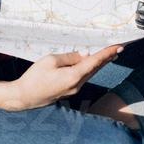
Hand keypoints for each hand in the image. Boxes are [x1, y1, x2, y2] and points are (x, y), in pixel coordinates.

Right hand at [5, 44, 123, 109]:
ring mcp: (73, 90)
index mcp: (73, 76)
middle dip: (107, 58)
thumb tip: (84, 55)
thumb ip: (70, 57)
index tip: (118, 46)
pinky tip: (92, 64)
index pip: (94, 62)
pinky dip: (90, 69)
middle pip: (96, 69)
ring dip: (100, 64)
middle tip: (119, 48)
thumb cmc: (35, 77)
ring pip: (90, 73)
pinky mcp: (69, 91)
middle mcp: (77, 85)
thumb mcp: (50, 61)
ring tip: (109, 54)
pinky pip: (82, 77)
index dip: (107, 53)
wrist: (24, 97)